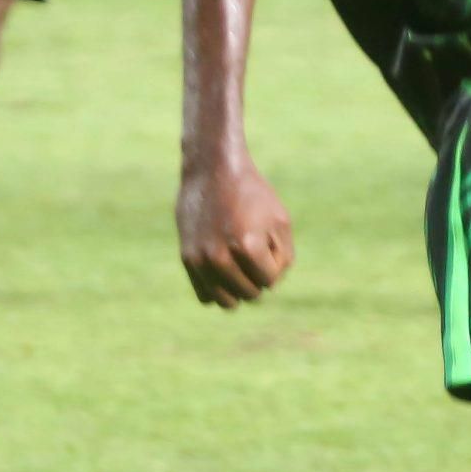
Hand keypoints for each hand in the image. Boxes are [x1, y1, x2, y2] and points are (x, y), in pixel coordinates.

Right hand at [176, 152, 294, 308]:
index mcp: (247, 247)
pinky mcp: (187, 259)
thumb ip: (283, 259)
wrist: (212, 169)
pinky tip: (224, 268)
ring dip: (239, 288)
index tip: (266, 238)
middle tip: (252, 247)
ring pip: (227, 302)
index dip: (274, 262)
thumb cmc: (252, 194)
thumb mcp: (280, 221)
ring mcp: (200, 260)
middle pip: (250, 294)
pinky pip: (206, 296)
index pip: (270, 281)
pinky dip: (218, 289)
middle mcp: (220, 257)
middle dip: (257, 276)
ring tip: (240, 262)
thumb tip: (268, 286)